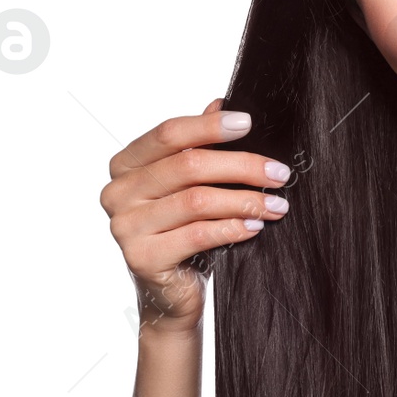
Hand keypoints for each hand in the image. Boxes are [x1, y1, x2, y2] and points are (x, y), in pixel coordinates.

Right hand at [99, 98, 290, 333]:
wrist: (171, 294)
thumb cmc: (182, 233)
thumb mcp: (191, 186)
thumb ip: (198, 146)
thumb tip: (220, 103)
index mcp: (125, 165)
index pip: (168, 134)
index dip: (209, 126)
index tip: (249, 122)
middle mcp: (117, 193)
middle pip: (188, 166)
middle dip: (242, 166)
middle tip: (279, 173)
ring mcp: (125, 226)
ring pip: (197, 201)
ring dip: (245, 200)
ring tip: (276, 204)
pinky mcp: (142, 257)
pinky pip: (198, 234)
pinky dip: (233, 227)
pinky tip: (255, 226)